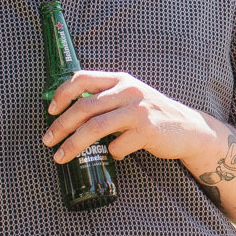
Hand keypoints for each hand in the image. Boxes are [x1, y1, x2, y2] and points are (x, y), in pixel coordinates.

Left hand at [44, 71, 220, 166]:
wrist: (188, 128)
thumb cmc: (152, 114)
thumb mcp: (130, 96)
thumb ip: (107, 97)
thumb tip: (70, 112)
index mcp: (120, 80)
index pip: (82, 78)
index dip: (61, 94)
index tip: (50, 111)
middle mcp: (128, 91)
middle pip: (84, 107)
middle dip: (60, 126)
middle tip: (48, 141)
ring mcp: (138, 111)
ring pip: (95, 128)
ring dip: (73, 145)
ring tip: (60, 156)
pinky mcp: (146, 131)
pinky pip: (117, 146)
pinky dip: (112, 152)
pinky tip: (116, 153)